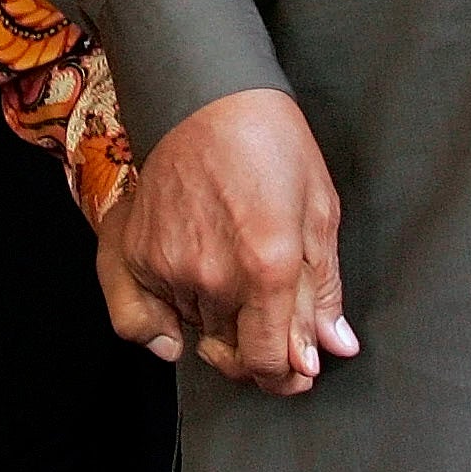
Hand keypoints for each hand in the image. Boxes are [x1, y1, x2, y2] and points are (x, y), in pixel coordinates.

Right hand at [96, 87, 358, 396]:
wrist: (205, 95)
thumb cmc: (271, 142)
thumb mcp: (319, 210)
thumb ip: (323, 289)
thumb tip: (333, 348)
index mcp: (267, 268)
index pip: (271, 364)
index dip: (288, 376)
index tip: (298, 366)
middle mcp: (214, 277)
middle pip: (234, 358)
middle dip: (259, 352)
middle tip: (273, 325)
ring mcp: (169, 267)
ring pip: (198, 335)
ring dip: (221, 327)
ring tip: (235, 279)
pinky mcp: (137, 254)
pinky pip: (146, 318)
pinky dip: (168, 319)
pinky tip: (188, 301)